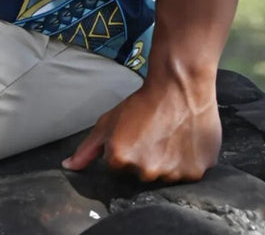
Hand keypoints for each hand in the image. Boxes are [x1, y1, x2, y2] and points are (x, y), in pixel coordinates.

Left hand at [62, 72, 220, 182]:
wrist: (179, 88)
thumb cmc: (141, 103)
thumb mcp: (107, 122)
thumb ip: (87, 148)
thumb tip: (68, 166)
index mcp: (120, 160)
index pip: (117, 167)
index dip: (123, 150)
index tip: (131, 135)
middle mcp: (145, 172)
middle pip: (141, 174)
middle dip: (143, 159)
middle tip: (150, 135)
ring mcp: (173, 175)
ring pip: (165, 176)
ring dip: (166, 161)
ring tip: (168, 136)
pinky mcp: (196, 173)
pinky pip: (188, 174)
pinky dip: (186, 162)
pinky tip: (183, 141)